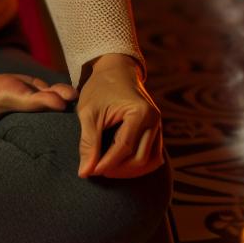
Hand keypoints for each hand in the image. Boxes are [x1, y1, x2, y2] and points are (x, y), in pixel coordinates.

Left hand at [76, 57, 163, 178]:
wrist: (115, 70)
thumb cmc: (100, 88)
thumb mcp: (89, 112)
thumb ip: (88, 142)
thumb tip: (85, 172)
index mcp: (140, 112)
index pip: (124, 148)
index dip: (106, 163)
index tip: (90, 171)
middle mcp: (154, 120)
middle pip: (139, 159)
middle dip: (118, 170)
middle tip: (96, 170)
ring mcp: (158, 125)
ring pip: (150, 161)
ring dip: (129, 171)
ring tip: (107, 169)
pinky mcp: (156, 130)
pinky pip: (152, 155)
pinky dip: (137, 164)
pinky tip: (119, 165)